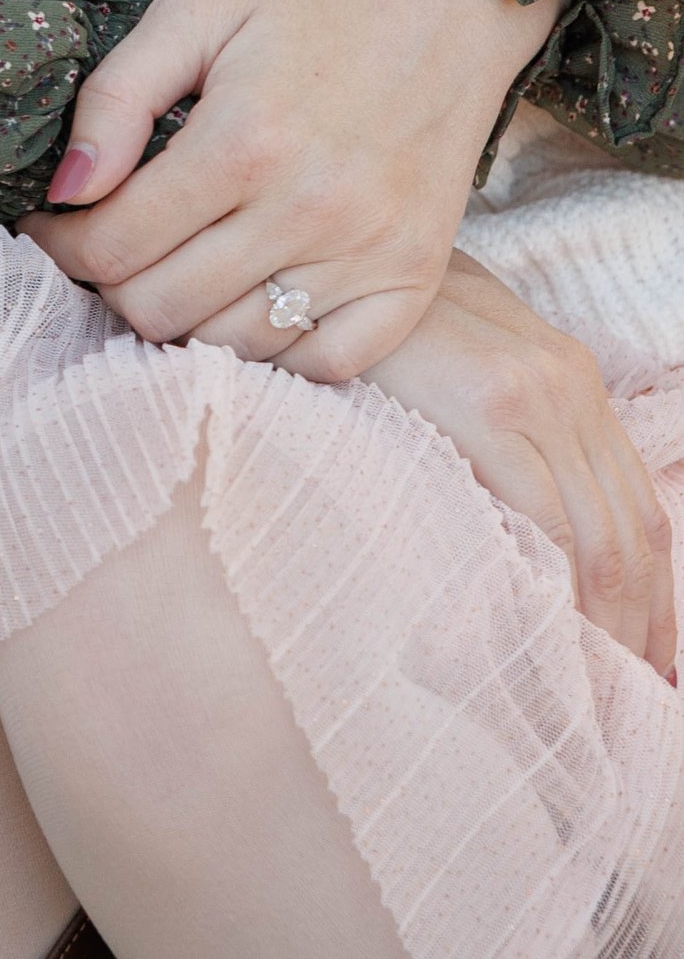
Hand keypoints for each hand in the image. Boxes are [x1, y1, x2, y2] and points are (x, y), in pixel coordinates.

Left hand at [26, 0, 563, 381]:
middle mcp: (307, 211)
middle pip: (161, 308)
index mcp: (242, 142)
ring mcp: (366, 257)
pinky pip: (322, 366)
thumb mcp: (192, 15)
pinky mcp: (412, 284)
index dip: (60, 244)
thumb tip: (67, 189)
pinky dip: (273, 349)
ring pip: (231, 347)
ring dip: (184, 316)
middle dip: (110, 283)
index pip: (114, 245)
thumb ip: (115, 97)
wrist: (440, 12)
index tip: (52, 225)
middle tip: (110, 245)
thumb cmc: (303, 12)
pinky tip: (247, 297)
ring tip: (172, 264)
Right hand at [368, 251, 677, 673]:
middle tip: (630, 694)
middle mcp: (570, 383)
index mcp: (571, 378)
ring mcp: (537, 390)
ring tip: (595, 686)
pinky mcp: (493, 404)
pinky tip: (554, 634)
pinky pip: (547, 520)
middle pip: (633, 531)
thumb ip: (506, 438)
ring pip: (603, 536)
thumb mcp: (461, 375)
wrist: (319, 275)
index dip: (653, 594)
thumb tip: (533, 540)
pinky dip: (562, 587)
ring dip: (608, 621)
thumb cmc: (376, 335)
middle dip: (639, 623)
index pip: (637, 508)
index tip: (648, 657)